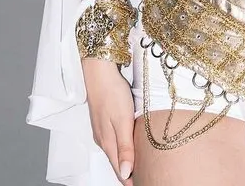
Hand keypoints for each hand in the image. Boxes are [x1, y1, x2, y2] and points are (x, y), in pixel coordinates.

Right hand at [82, 58, 135, 182]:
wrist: (99, 71)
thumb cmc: (113, 93)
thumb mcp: (122, 121)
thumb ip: (125, 148)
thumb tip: (126, 174)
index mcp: (108, 142)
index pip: (120, 170)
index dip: (131, 181)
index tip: (144, 184)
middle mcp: (103, 139)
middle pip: (117, 164)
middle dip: (129, 175)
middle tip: (145, 179)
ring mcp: (102, 130)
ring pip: (115, 153)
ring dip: (126, 163)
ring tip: (139, 169)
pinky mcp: (104, 121)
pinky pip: (114, 141)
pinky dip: (122, 149)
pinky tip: (129, 148)